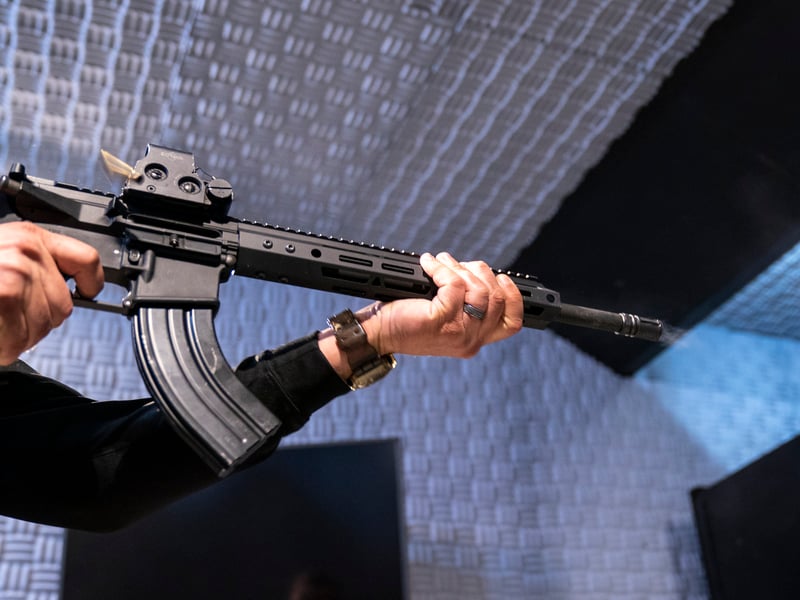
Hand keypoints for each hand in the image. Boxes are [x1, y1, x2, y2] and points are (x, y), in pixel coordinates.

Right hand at [0, 222, 103, 364]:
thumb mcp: (2, 255)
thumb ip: (35, 265)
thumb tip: (72, 288)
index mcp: (28, 236)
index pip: (86, 258)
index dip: (90, 281)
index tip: (87, 291)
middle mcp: (26, 249)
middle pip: (64, 304)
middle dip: (38, 320)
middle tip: (7, 317)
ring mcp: (15, 271)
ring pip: (44, 325)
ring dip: (20, 335)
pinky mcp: (4, 294)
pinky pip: (21, 336)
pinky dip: (5, 346)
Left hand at [319, 251, 522, 378]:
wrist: (377, 334)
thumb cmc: (404, 320)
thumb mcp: (442, 316)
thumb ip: (464, 303)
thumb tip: (476, 272)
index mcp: (474, 340)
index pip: (511, 324)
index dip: (514, 297)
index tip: (503, 278)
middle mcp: (470, 341)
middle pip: (496, 300)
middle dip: (481, 273)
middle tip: (458, 264)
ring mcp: (457, 333)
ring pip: (478, 291)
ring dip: (460, 268)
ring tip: (441, 262)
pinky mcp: (440, 320)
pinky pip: (454, 285)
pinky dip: (441, 268)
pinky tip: (428, 264)